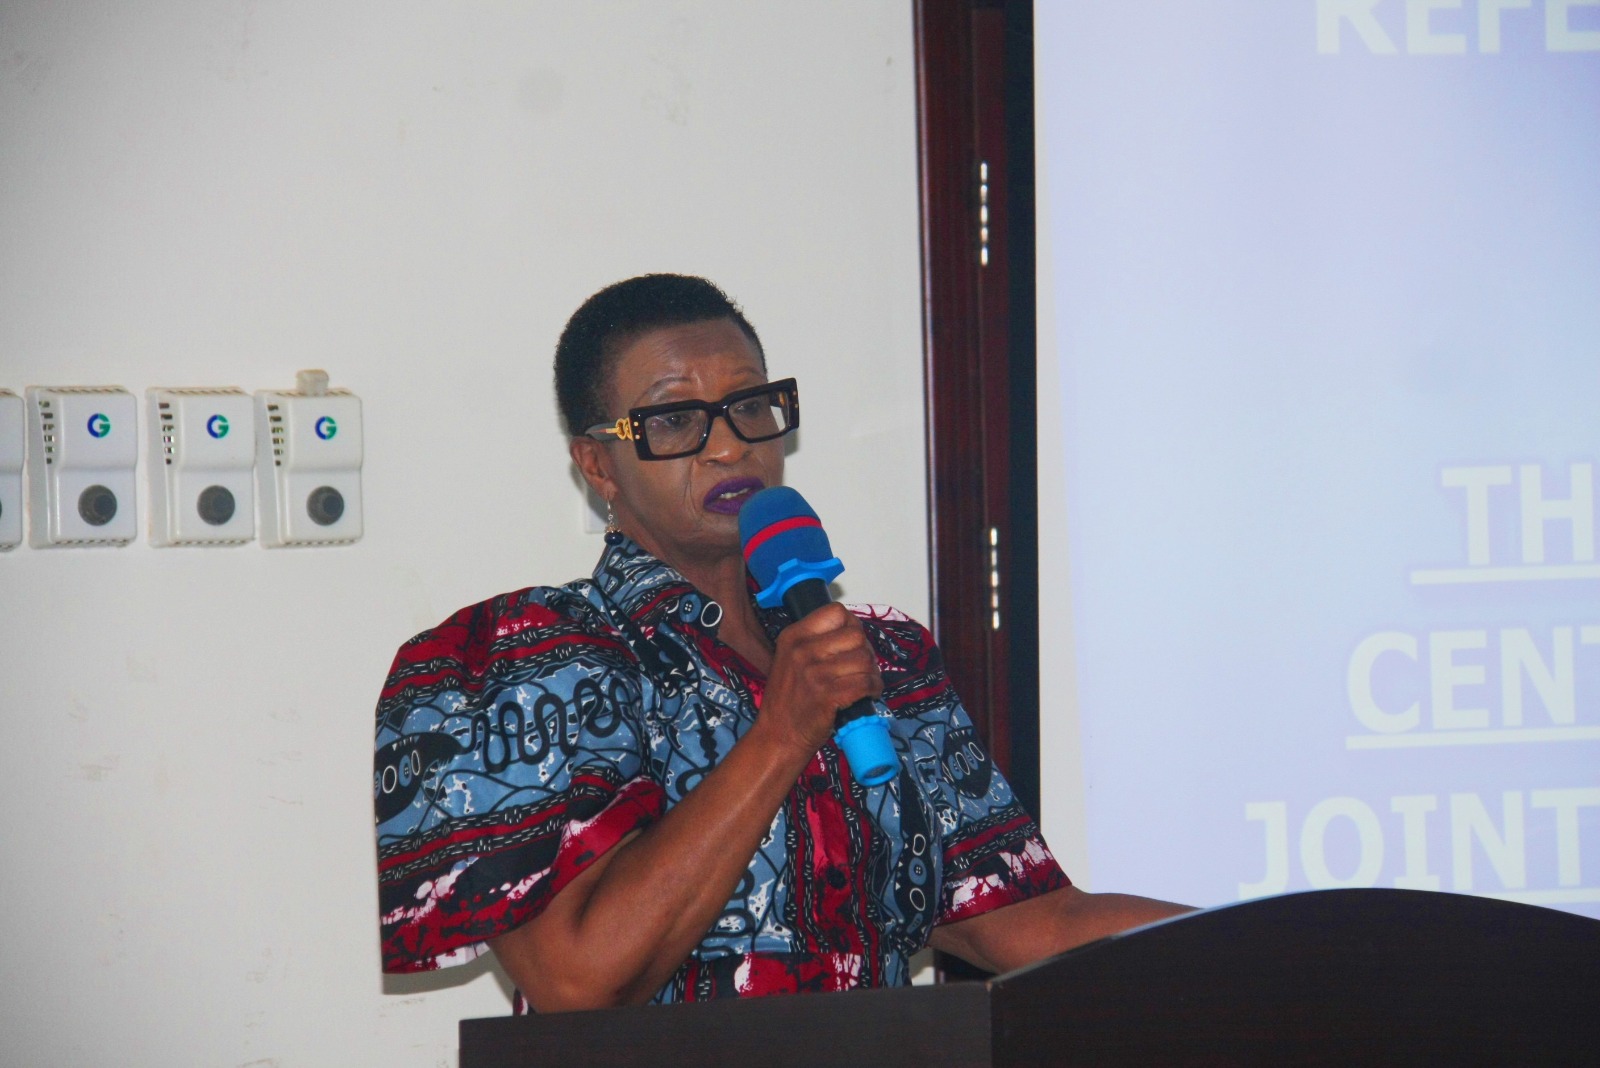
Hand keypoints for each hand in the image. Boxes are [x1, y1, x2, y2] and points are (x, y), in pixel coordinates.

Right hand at [758, 604, 883, 757]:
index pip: (836, 612)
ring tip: (866, 683)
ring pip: (864, 659)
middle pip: (856, 635)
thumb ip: (815, 643)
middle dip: (866, 651)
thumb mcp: (789, 660)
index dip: (852, 625)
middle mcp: (802, 650)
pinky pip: (866, 682)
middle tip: (863, 667)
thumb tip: (854, 633)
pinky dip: (874, 688)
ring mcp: (815, 672)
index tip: (853, 643)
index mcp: (793, 636)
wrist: (777, 737)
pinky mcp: (828, 695)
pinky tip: (869, 694)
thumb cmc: (788, 701)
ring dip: (872, 672)